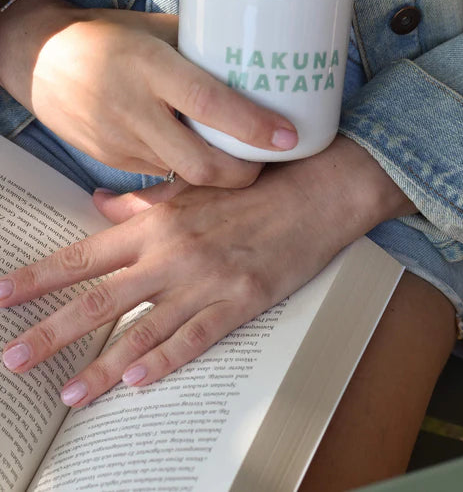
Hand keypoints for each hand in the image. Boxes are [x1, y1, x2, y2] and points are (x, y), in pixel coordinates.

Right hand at [0, 0, 297, 186]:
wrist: (40, 60)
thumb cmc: (105, 37)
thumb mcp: (153, 28)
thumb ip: (199, 44)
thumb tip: (253, 58)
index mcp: (150, 66)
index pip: (210, 102)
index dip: (253, 126)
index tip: (289, 137)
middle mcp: (135, 109)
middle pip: (201, 163)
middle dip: (243, 174)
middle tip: (268, 161)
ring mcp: (121, 141)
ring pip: (183, 175)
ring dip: (218, 176)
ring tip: (242, 160)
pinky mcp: (112, 161)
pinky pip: (161, 176)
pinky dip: (188, 173)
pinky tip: (202, 159)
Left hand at [0, 137, 415, 405]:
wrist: (313, 194)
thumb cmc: (250, 188)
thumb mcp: (191, 187)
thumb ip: (140, 203)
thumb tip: (97, 206)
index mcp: (157, 223)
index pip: (85, 255)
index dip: (39, 277)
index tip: (3, 296)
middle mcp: (173, 254)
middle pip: (100, 300)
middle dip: (51, 332)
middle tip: (13, 359)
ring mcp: (207, 281)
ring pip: (143, 330)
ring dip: (103, 366)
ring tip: (68, 393)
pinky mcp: (241, 301)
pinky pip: (196, 338)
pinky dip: (166, 361)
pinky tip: (139, 382)